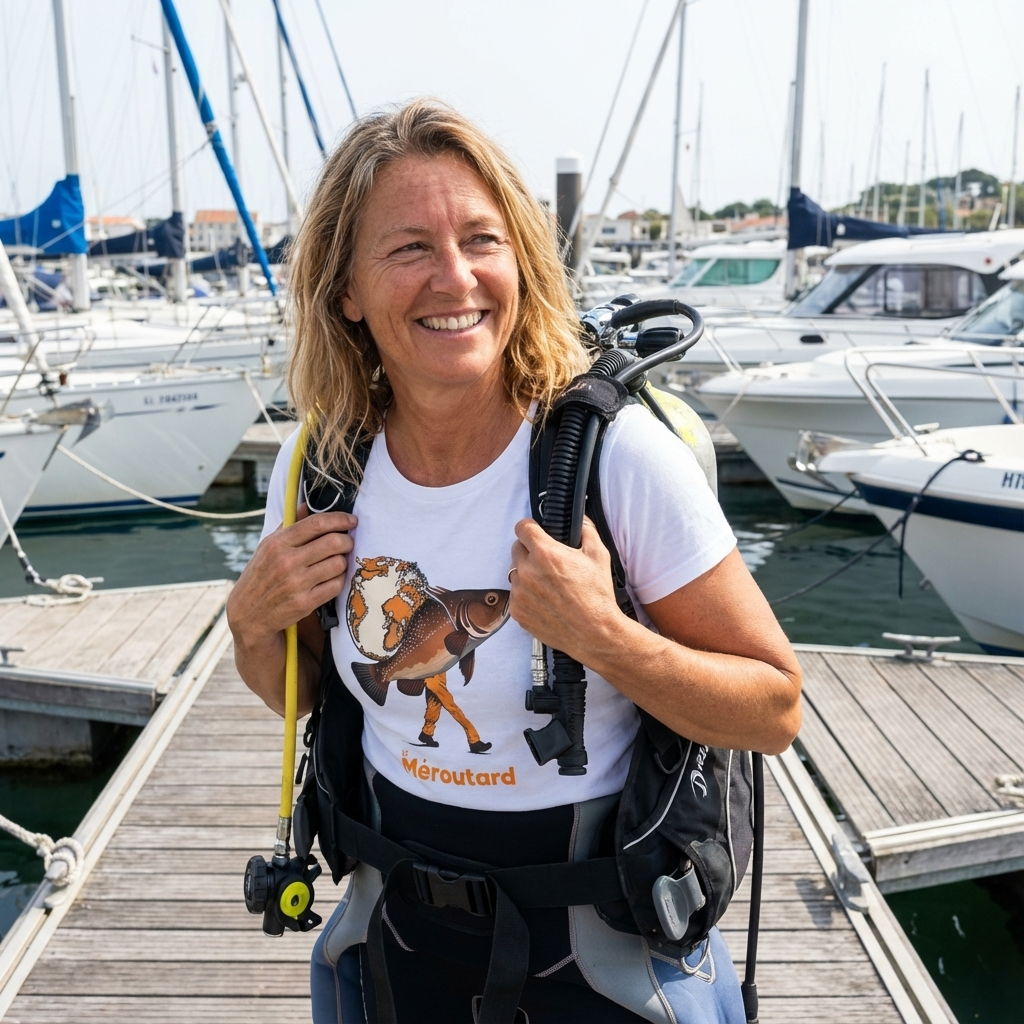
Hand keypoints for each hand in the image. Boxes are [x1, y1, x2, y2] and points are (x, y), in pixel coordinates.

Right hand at [227, 506, 355, 652]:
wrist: (248, 614)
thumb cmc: (261, 575)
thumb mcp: (268, 547)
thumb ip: (289, 526)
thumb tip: (307, 506)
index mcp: (278, 543)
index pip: (317, 524)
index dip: (340, 519)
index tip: (351, 520)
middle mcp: (287, 562)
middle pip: (333, 542)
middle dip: (347, 540)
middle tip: (347, 542)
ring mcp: (296, 584)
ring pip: (338, 564)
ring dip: (343, 561)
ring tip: (337, 561)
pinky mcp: (305, 603)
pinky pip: (336, 585)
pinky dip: (339, 580)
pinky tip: (332, 578)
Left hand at [508, 517, 622, 661]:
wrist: (594, 632)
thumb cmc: (597, 596)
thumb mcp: (598, 555)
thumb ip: (586, 530)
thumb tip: (580, 521)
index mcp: (544, 553)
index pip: (522, 528)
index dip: (530, 527)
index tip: (534, 531)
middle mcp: (527, 571)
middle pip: (517, 549)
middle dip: (530, 551)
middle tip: (548, 562)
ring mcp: (520, 593)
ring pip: (516, 574)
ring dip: (527, 575)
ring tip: (549, 585)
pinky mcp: (517, 612)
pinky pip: (516, 596)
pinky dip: (527, 596)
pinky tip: (545, 601)